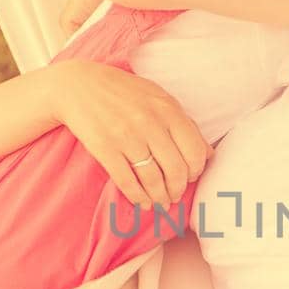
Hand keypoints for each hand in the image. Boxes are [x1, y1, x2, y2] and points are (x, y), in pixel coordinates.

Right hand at [51, 58, 213, 207]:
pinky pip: (127, 181)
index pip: (194, 151)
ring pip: (152, 179)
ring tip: (161, 202)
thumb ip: (185, 124)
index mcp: (167, 109)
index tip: (190, 177)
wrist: (78, 85)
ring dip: (160, 197)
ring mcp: (126, 136)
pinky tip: (142, 201)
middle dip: (178, 189)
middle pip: (175, 169)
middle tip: (175, 195)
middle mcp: (149, 123)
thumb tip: (210, 154)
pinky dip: (138, 197)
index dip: (196, 171)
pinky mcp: (104, 148)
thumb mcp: (159, 99)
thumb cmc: (124, 92)